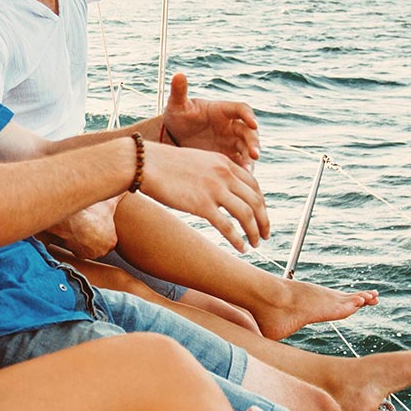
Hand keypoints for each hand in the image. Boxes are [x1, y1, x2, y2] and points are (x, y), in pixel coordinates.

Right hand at [43, 196, 121, 259]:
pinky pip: (78, 250)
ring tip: (82, 228)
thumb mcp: (109, 202)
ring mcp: (90, 253)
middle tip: (90, 225)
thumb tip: (128, 187)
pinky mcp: (79, 254)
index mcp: (111, 241)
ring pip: (88, 248)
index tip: (99, 224)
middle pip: (99, 245)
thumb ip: (120, 196)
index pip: (110, 239)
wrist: (73, 222)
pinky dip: (76, 243)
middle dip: (95, 237)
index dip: (104, 231)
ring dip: (86, 241)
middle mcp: (102, 250)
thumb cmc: (92, 213)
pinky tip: (75, 233)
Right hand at [138, 141, 270, 251]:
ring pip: (247, 214)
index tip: (260, 216)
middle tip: (265, 234)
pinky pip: (228, 226)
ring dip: (255, 232)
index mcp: (225, 163)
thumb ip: (213, 173)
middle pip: (256, 201)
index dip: (261, 204)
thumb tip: (220, 189)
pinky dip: (238, 239)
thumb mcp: (197, 161)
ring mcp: (215, 189)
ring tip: (255, 244)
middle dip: (264, 220)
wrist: (145, 162)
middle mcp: (224, 174)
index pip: (254, 186)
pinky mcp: (202, 205)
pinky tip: (241, 248)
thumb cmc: (164, 164)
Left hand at [159, 72, 259, 165]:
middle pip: (249, 131)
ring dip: (251, 157)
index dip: (248, 115)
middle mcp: (231, 125)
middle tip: (255, 153)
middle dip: (253, 141)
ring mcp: (231, 142)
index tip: (253, 123)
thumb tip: (178, 74)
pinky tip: (242, 177)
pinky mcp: (229, 156)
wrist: (174, 137)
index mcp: (223, 110)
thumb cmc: (178, 116)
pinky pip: (240, 162)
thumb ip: (179, 92)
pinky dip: (243, 169)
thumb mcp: (176, 105)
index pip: (241, 109)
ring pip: (247, 148)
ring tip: (249, 169)